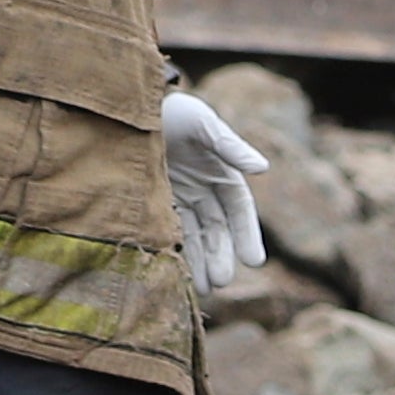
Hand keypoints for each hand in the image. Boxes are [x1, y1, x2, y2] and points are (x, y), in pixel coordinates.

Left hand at [159, 85, 269, 293]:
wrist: (131, 106)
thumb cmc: (174, 110)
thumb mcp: (203, 124)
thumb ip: (230, 146)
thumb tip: (263, 168)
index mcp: (222, 172)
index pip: (239, 210)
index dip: (247, 234)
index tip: (254, 261)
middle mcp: (203, 190)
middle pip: (217, 229)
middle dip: (220, 255)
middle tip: (221, 281)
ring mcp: (178, 198)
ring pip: (193, 236)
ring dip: (200, 261)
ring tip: (203, 288)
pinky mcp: (154, 202)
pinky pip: (166, 231)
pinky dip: (172, 250)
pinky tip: (174, 271)